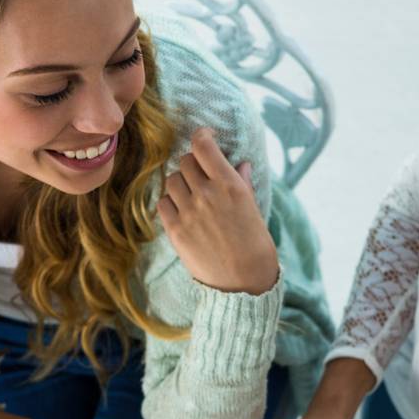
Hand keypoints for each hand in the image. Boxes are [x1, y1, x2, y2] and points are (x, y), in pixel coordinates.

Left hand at [157, 128, 277, 294]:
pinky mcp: (176, 230)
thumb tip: (239, 164)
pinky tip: (183, 212)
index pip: (203, 145)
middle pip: (185, 161)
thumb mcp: (254, 209)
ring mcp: (189, 212)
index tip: (205, 138)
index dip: (201, 136)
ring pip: (172, 180)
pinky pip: (163, 203)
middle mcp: (207, 194)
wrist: (243, 282)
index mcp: (230, 184)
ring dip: (181, 184)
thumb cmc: (255, 245)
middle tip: (201, 176)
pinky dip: (171, 203)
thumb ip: (242, 183)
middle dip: (193, 165)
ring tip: (192, 197)